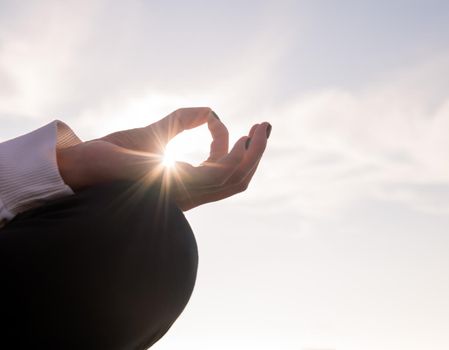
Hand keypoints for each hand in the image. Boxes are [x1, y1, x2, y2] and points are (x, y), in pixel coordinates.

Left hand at [56, 107, 270, 210]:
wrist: (79, 166)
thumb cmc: (111, 154)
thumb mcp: (154, 133)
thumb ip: (181, 122)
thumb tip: (210, 112)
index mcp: (185, 185)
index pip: (223, 175)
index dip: (234, 151)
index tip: (224, 125)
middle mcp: (189, 193)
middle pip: (236, 181)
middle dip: (256, 155)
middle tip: (265, 128)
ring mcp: (183, 192)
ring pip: (233, 179)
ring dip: (252, 154)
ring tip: (261, 129)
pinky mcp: (173, 183)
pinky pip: (215, 176)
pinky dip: (234, 157)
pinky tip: (239, 139)